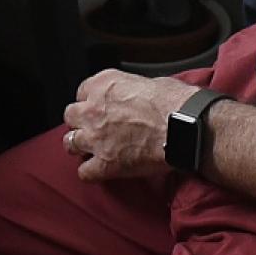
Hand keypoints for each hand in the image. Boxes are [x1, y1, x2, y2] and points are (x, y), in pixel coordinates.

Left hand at [61, 69, 197, 181]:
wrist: (185, 127)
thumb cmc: (175, 102)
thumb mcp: (150, 81)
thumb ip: (130, 89)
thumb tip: (133, 97)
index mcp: (104, 84)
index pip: (82, 91)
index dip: (91, 100)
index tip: (100, 107)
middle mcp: (93, 109)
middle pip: (70, 116)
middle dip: (81, 122)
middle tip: (95, 127)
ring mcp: (95, 138)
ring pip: (70, 143)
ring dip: (81, 145)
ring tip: (93, 149)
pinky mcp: (105, 164)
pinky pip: (84, 172)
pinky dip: (91, 172)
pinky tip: (100, 169)